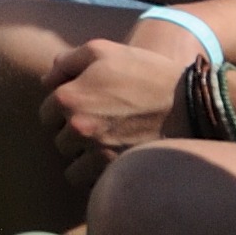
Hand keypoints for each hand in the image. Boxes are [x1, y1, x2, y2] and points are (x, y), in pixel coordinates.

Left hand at [41, 27, 195, 174]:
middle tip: (99, 126)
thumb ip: (67, 62)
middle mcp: (78, 128)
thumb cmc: (145, 72)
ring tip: (104, 148)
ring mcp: (98, 152)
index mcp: (69, 98)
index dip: (62, 109)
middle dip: (73, 135)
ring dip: (84, 161)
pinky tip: (113, 164)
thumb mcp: (103, 50)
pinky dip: (98, 178)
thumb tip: (46, 80)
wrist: (190, 103)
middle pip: (60, 141)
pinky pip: (93, 184)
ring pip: (73, 168)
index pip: (46, 114)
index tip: (84, 107)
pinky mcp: (118, 169)